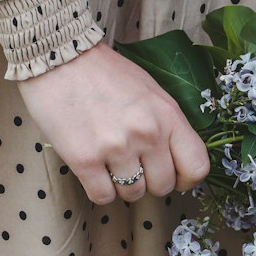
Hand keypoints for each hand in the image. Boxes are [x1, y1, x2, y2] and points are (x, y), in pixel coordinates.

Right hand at [18, 43, 211, 205]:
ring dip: (122, 185)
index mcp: (168, 115)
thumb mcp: (149, 92)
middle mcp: (147, 133)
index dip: (186, 179)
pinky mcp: (85, 160)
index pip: (196, 167)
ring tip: (110, 162)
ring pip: (133, 194)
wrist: (59, 58)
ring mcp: (116, 148)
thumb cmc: (105, 75)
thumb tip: (175, 161)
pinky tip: (93, 169)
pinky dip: (99, 189)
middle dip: (150, 181)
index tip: (174, 177)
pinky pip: (103, 197)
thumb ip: (166, 125)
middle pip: (163, 187)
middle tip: (134, 165)